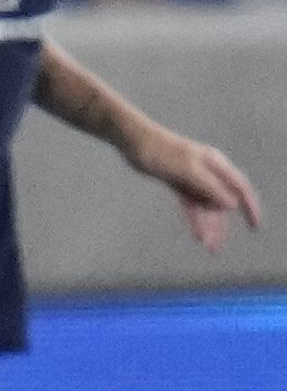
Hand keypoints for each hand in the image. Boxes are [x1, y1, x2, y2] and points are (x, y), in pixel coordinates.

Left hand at [128, 126, 263, 252]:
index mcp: (217, 165)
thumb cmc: (162, 152)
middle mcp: (209, 172)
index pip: (240, 188)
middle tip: (215, 248)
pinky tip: (196, 233)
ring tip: (206, 245)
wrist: (136, 143)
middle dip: (220, 225)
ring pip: (205, 206)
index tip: (255, 226)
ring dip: (206, 225)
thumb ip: (210, 187)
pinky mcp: (179, 183)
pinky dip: (194, 219)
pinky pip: (191, 205)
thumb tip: (232, 204)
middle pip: (221, 202)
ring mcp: (194, 179)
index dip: (250, 207)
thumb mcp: (188, 170)